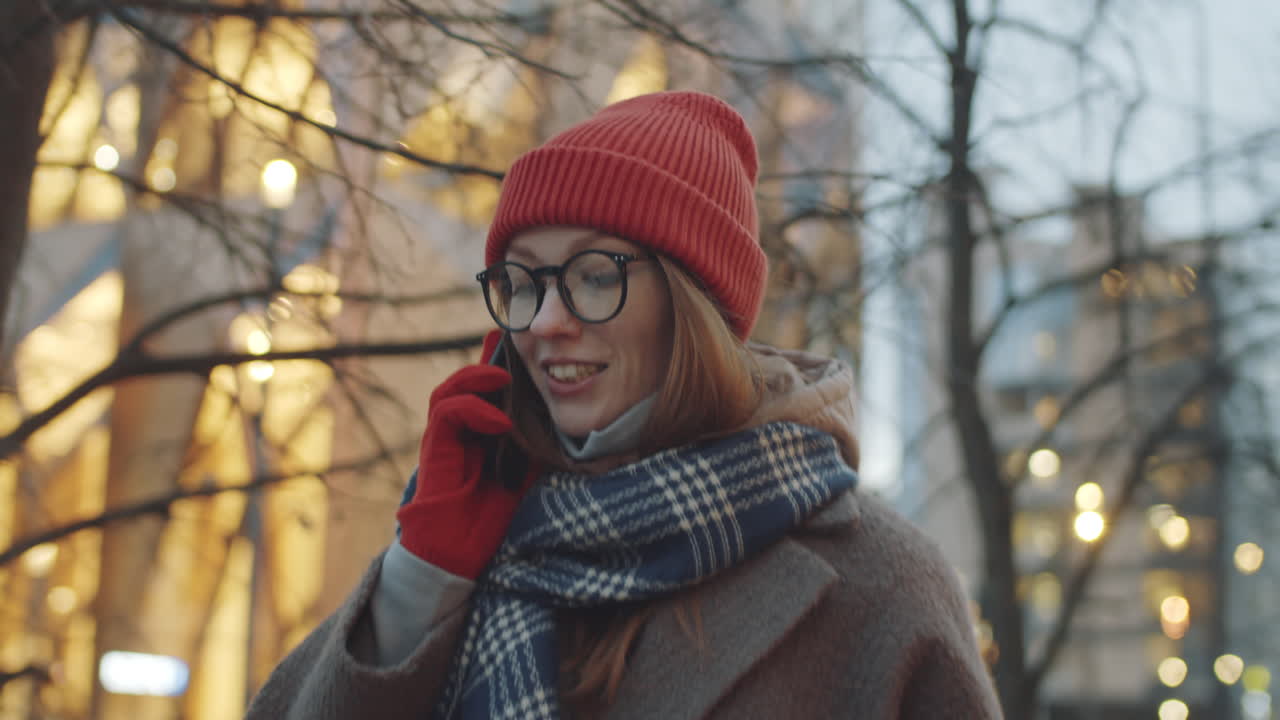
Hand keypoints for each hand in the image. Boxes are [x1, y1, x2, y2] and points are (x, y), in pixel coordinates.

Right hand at [396, 332, 531, 577]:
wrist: (459, 553)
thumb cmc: (492, 517)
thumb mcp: (527, 471)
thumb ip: (537, 444)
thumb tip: (568, 424)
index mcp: (479, 434)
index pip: (486, 391)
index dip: (500, 365)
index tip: (521, 347)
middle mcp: (458, 431)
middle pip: (466, 382)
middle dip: (489, 361)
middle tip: (512, 346)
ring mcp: (443, 438)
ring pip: (450, 389)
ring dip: (478, 378)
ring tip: (507, 377)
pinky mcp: (435, 447)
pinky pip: (447, 412)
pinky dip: (473, 409)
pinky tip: (501, 422)